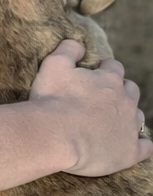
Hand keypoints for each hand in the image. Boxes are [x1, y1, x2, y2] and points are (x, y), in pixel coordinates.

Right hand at [30, 40, 150, 175]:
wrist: (55, 135)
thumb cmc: (52, 100)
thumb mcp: (54, 65)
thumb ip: (68, 50)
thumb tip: (79, 44)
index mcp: (109, 79)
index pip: (113, 68)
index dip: (104, 70)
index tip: (95, 76)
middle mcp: (125, 100)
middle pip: (130, 90)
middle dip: (120, 91)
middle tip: (102, 100)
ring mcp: (130, 126)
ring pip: (138, 117)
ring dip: (128, 116)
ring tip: (113, 123)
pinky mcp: (130, 151)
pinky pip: (145, 147)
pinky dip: (142, 145)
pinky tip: (135, 146)